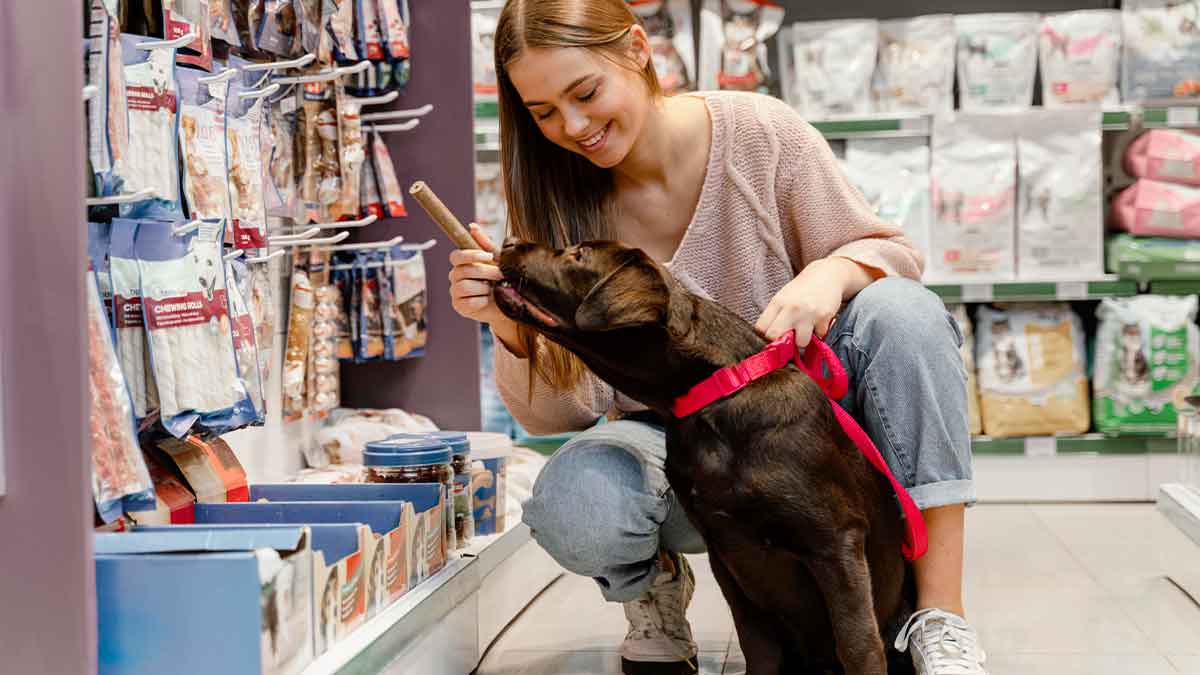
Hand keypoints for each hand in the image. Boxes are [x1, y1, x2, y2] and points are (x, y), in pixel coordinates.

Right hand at [447, 224, 526, 355]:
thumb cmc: (501, 280)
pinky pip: (470, 302)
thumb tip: (472, 226)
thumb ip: (486, 244)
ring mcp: (455, 292)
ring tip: (494, 289)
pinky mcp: (460, 307)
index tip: (488, 256)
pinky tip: (488, 300)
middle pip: (464, 271)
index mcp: (461, 264)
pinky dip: (483, 301)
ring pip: (465, 286)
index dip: (470, 255)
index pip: (456, 256)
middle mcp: (455, 276)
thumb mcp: (497, 260)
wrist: (508, 303)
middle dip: (486, 272)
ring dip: (484, 287)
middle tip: (500, 275)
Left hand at [755, 258, 861, 345]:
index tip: (773, 334)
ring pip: (800, 343)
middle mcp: (790, 308)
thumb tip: (770, 340)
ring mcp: (808, 313)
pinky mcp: (824, 317)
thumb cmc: (802, 289)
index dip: (766, 335)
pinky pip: (819, 336)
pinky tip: (818, 322)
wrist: (827, 274)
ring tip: (806, 329)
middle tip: (788, 337)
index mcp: (777, 302)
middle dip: (781, 342)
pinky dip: (819, 333)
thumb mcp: (784, 297)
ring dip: (803, 339)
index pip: (761, 328)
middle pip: (774, 337)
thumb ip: (776, 316)